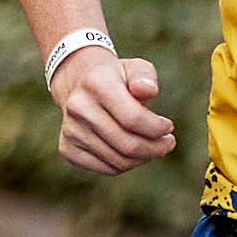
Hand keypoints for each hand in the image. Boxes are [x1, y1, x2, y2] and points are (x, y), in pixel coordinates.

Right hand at [52, 51, 175, 175]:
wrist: (78, 84)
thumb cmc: (116, 78)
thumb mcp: (135, 67)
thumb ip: (145, 77)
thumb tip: (149, 91)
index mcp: (96, 84)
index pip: (132, 118)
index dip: (157, 128)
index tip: (168, 127)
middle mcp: (79, 108)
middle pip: (128, 145)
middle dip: (156, 148)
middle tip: (168, 143)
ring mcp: (71, 131)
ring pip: (119, 162)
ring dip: (143, 158)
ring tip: (153, 146)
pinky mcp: (68, 149)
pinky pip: (107, 169)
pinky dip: (126, 164)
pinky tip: (133, 152)